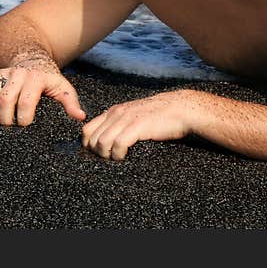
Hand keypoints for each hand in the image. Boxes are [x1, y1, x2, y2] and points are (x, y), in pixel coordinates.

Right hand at [0, 64, 85, 125]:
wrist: (32, 60)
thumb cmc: (49, 80)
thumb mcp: (62, 88)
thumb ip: (70, 103)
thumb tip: (79, 117)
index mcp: (36, 78)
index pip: (26, 101)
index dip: (23, 118)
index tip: (25, 127)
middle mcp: (17, 74)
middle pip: (4, 101)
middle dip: (5, 120)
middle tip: (10, 129)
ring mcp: (2, 74)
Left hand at [81, 90, 196, 159]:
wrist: (179, 109)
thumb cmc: (158, 117)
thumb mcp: (133, 116)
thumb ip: (119, 124)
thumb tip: (106, 141)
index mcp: (113, 111)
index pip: (87, 129)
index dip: (88, 145)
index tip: (99, 154)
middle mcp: (116, 113)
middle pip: (92, 138)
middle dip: (97, 153)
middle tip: (110, 159)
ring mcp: (126, 119)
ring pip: (102, 142)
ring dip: (107, 155)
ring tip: (117, 158)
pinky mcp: (137, 126)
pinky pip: (118, 144)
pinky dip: (118, 155)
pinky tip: (125, 156)